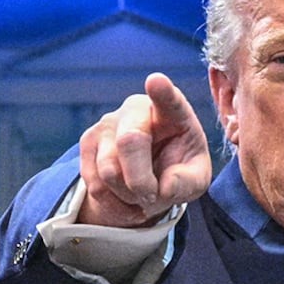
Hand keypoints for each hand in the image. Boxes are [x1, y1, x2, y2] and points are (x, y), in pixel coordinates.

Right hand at [74, 73, 211, 229]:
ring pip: (108, 171)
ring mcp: (108, 122)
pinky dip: (112, 202)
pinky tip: (124, 198)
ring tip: (141, 197)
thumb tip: (164, 187)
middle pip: (129, 143)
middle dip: (140, 182)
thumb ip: (187, 183)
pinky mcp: (88, 141)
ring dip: (127, 197)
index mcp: (171, 111)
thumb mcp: (195, 179)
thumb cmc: (177, 169)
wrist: (148, 176)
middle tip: (152, 197)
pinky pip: (94, 184)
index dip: (162, 91)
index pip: (167, 98)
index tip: (156, 81)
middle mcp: (136, 109)